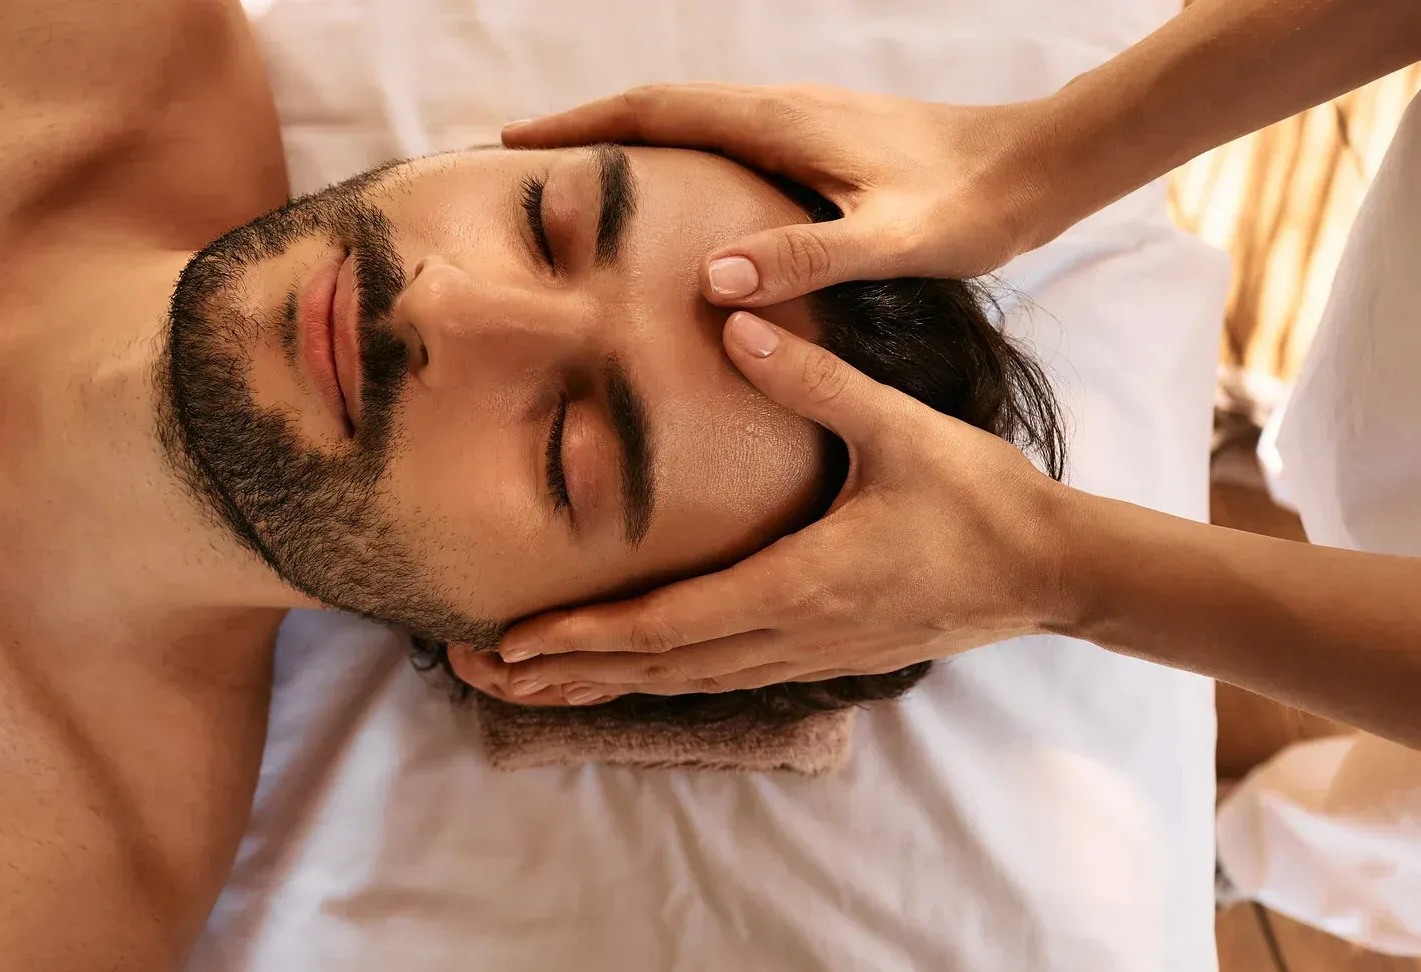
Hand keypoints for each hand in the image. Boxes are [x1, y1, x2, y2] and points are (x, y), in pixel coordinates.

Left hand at [494, 312, 1080, 703]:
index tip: (508, 644)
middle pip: (654, 669)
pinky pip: (716, 678)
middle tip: (474, 673)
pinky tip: (621, 674)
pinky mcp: (819, 654)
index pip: (667, 624)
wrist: (1050, 570)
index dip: (583, 637)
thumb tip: (735, 319)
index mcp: (799, 585)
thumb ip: (814, 381)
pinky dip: (655, 678)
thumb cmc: (978, 498)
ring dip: (598, 685)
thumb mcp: (900, 429)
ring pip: (680, 683)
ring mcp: (804, 656)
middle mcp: (790, 635)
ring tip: (521, 685)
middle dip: (561, 675)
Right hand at [503, 83, 1061, 301]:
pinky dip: (681, 156)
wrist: (1037, 167)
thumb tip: (712, 278)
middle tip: (530, 160)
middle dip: (591, 128)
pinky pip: (728, 139)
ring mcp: (803, 123)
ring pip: (696, 121)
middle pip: (664, 108)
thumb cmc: (969, 206)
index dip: (584, 127)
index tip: (518, 142)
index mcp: (781, 124)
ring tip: (586, 179)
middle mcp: (783, 110)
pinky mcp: (823, 143)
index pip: (658, 113)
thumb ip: (805, 257)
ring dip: (634, 139)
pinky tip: (682, 199)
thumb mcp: (890, 242)